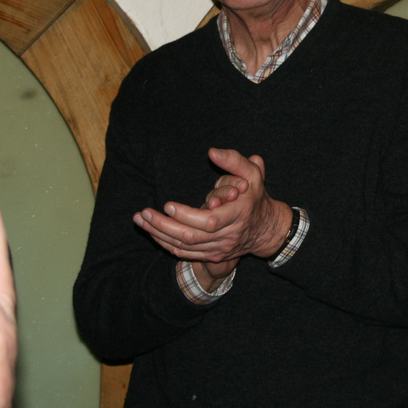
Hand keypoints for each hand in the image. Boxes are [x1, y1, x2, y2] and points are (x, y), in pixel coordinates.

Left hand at [133, 148, 290, 262]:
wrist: (267, 229)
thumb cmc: (255, 197)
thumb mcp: (252, 175)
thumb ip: (234, 161)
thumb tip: (212, 152)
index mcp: (238, 214)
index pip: (209, 221)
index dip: (187, 215)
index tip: (168, 204)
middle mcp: (228, 235)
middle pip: (191, 236)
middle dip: (164, 225)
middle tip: (144, 213)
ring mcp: (219, 249)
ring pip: (184, 247)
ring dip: (159, 235)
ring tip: (140, 220)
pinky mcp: (212, 256)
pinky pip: (185, 254)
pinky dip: (166, 244)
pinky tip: (152, 232)